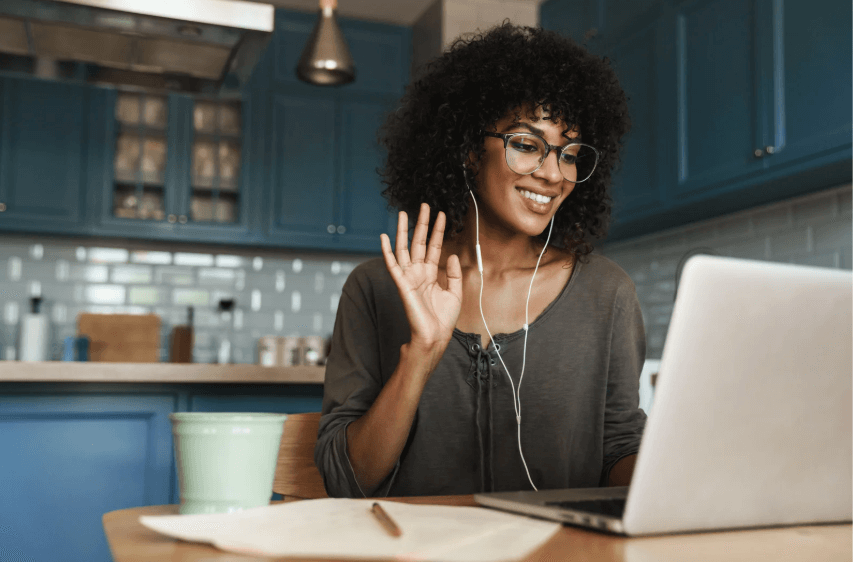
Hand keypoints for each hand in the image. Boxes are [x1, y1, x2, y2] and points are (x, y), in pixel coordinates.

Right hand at [380, 203, 462, 351]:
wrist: (435, 335)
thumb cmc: (443, 319)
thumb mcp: (455, 293)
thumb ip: (453, 274)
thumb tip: (451, 255)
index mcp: (430, 274)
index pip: (434, 247)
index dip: (438, 231)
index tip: (442, 215)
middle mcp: (418, 272)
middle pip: (419, 242)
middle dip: (422, 224)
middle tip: (424, 205)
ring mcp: (409, 277)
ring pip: (404, 248)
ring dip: (403, 231)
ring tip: (404, 213)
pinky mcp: (402, 284)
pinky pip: (392, 265)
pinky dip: (386, 251)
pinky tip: (384, 237)